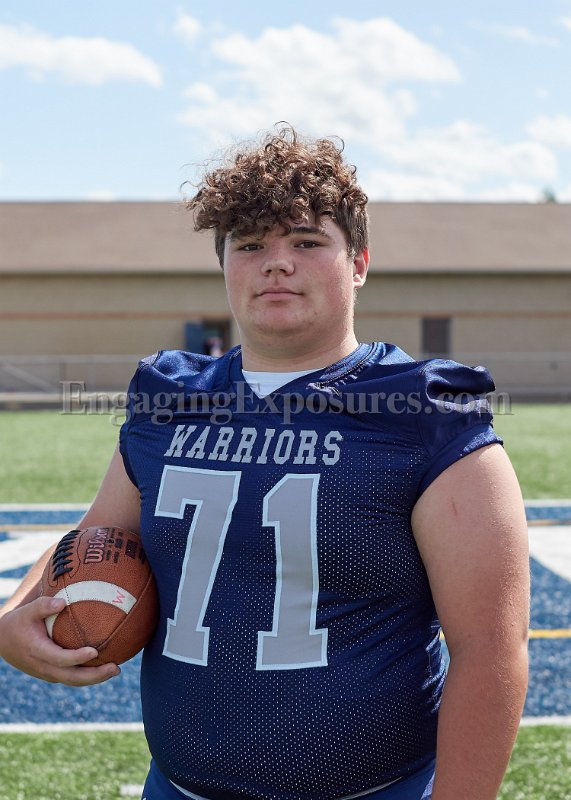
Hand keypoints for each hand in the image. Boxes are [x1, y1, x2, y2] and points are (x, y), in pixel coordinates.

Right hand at [0, 596, 119, 685]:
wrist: (3, 641)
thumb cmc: (19, 622)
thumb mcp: (27, 611)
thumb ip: (43, 605)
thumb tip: (63, 602)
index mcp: (37, 652)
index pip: (59, 659)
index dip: (76, 658)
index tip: (94, 651)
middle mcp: (43, 667)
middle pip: (71, 678)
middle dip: (94, 676)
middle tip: (116, 668)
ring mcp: (47, 673)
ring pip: (73, 681)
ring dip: (94, 679)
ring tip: (116, 669)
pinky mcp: (51, 674)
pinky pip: (71, 678)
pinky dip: (87, 676)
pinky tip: (104, 667)